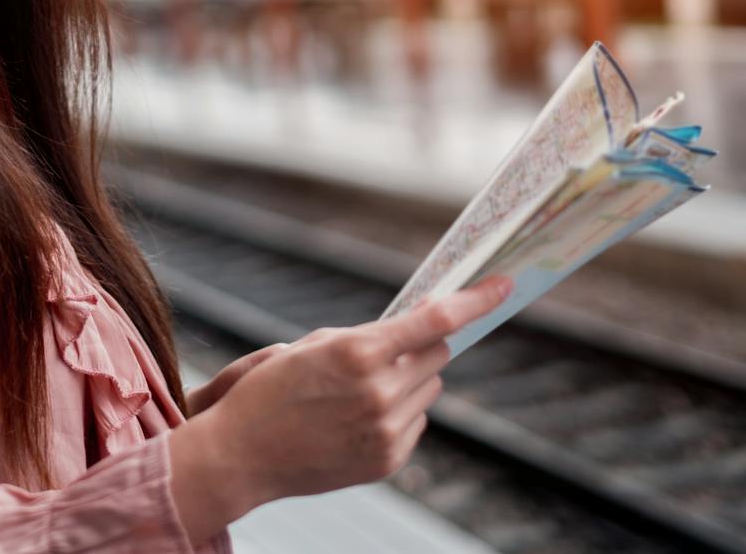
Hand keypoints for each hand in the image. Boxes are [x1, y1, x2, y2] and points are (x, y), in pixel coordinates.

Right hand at [168, 275, 512, 541]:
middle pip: (438, 354)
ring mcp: (387, 430)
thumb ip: (370, 338)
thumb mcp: (313, 346)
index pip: (435, 320)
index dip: (476, 301)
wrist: (240, 455)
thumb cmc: (270, 391)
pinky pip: (417, 421)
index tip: (504, 286)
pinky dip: (399, 413)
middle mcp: (380, 391)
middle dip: (422, 346)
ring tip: (357, 394)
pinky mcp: (389, 459)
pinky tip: (358, 420)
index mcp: (359, 353)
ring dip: (408, 381)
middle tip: (387, 351)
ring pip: (429, 388)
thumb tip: (422, 333)